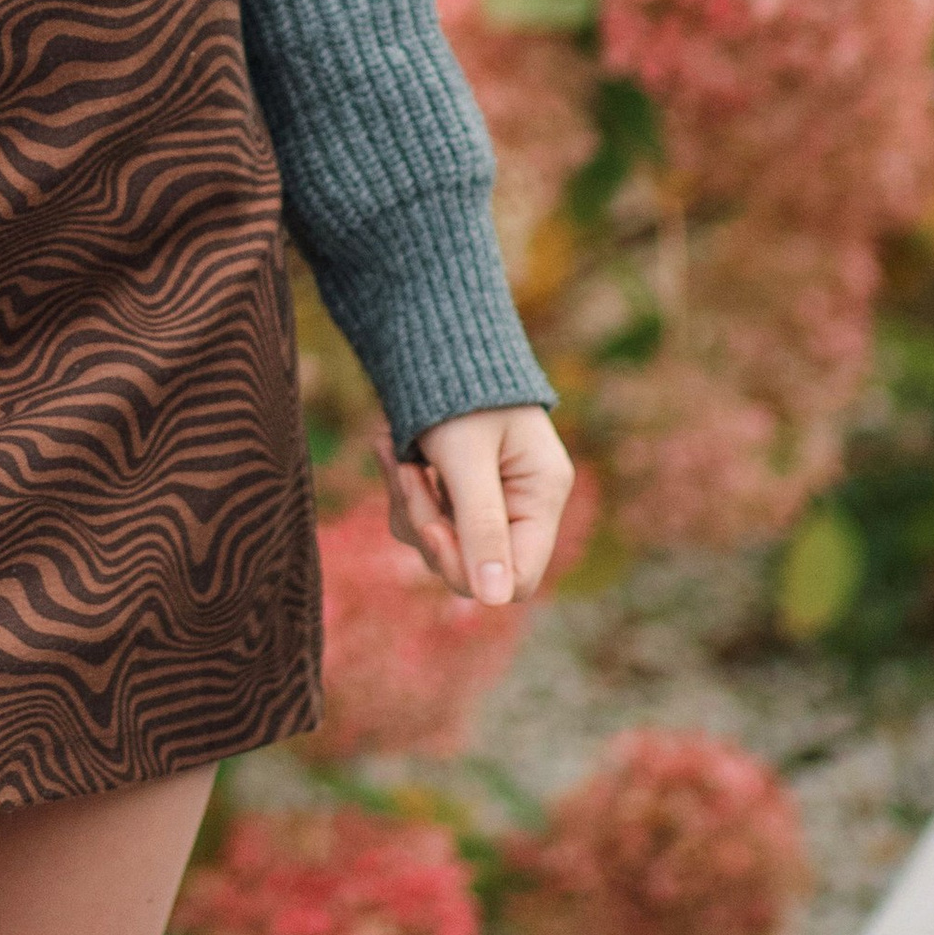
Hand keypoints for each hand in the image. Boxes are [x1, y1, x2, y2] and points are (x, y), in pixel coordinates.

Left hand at [381, 404, 574, 608]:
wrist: (433, 334)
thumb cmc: (459, 389)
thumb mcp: (467, 456)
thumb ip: (481, 525)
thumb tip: (495, 600)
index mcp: (541, 494)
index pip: (518, 577)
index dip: (469, 569)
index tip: (431, 531)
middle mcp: (521, 502)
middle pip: (471, 564)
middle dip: (428, 523)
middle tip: (406, 471)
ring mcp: (488, 497)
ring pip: (440, 543)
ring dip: (408, 501)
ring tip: (395, 447)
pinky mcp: (456, 488)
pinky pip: (423, 517)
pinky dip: (402, 487)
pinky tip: (391, 446)